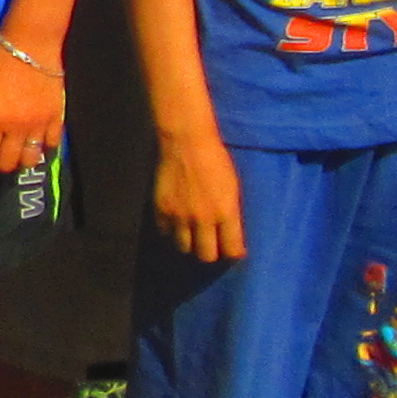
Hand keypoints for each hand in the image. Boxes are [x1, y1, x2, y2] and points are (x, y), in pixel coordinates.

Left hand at [0, 32, 65, 175]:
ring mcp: (40, 124)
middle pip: (6, 165)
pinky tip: (29, 140)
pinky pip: (51, 146)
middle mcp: (18, 127)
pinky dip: (40, 149)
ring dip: (16, 161)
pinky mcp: (57, 117)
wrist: (31, 41)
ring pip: (30, 160)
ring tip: (7, 151)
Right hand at [154, 132, 245, 265]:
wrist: (187, 142)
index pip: (232, 249)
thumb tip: (231, 235)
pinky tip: (177, 222)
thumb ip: (231, 214)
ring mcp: (180, 216)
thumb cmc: (216, 161)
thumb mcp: (233, 189)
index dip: (234, 253)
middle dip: (211, 253)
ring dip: (189, 243)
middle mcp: (203, 219)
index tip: (233, 251)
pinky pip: (166, 232)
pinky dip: (171, 230)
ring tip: (192, 235)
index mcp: (226, 213)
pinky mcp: (162, 209)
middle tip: (212, 246)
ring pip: (184, 248)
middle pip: (206, 255)